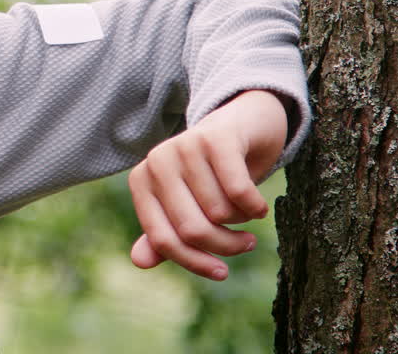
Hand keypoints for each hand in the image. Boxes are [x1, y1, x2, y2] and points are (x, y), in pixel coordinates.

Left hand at [126, 89, 287, 279]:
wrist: (242, 125)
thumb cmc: (209, 174)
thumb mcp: (184, 204)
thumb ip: (163, 233)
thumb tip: (139, 261)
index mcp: (141, 182)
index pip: (162, 239)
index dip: (194, 262)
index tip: (221, 273)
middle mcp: (156, 161)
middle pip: (192, 230)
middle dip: (225, 245)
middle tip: (246, 242)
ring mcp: (184, 146)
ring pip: (219, 213)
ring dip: (241, 220)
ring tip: (244, 209)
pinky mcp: (215, 137)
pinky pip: (238, 192)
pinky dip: (255, 207)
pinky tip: (258, 205)